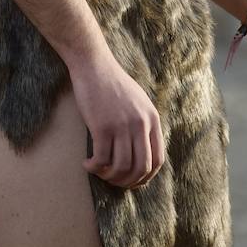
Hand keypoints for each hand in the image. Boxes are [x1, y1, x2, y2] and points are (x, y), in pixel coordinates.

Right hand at [68, 50, 164, 188]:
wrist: (93, 65)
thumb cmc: (113, 83)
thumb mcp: (139, 101)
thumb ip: (144, 123)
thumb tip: (142, 151)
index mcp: (152, 118)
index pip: (158, 160)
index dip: (146, 176)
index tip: (133, 180)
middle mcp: (140, 124)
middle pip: (141, 168)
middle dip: (128, 181)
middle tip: (113, 180)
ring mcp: (122, 126)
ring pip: (121, 167)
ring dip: (109, 177)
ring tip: (99, 172)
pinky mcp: (102, 127)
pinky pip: (101, 160)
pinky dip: (94, 168)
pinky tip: (88, 164)